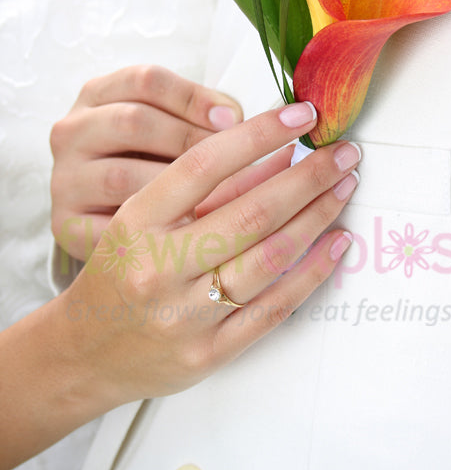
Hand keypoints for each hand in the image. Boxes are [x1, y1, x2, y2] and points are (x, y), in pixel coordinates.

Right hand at [50, 65, 242, 260]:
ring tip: (212, 197)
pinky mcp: (65, 223)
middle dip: (188, 139)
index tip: (233, 119)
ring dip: (173, 188)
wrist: (116, 227)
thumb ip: (201, 116)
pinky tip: (184, 231)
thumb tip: (233, 120)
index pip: (145, 81)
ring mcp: (64, 178)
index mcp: (98, 95)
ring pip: (121, 175)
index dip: (193, 97)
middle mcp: (72, 131)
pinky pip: (110, 226)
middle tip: (228, 161)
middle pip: (132, 122)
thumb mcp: (171, 125)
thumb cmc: (153, 162)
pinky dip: (151, 229)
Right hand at [64, 102, 360, 403]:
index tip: (300, 114)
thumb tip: (278, 154)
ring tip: (345, 187)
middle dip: (309, 176)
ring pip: (270, 258)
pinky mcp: (207, 354)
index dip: (259, 134)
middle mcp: (159, 268)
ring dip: (318, 217)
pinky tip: (337, 244)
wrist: (85, 351)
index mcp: (136, 223)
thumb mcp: (140, 219)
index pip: (205, 165)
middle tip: (344, 152)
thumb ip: (202, 190)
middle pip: (252, 212)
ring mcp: (185, 315)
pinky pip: (273, 309)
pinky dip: (313, 273)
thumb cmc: (119, 272)